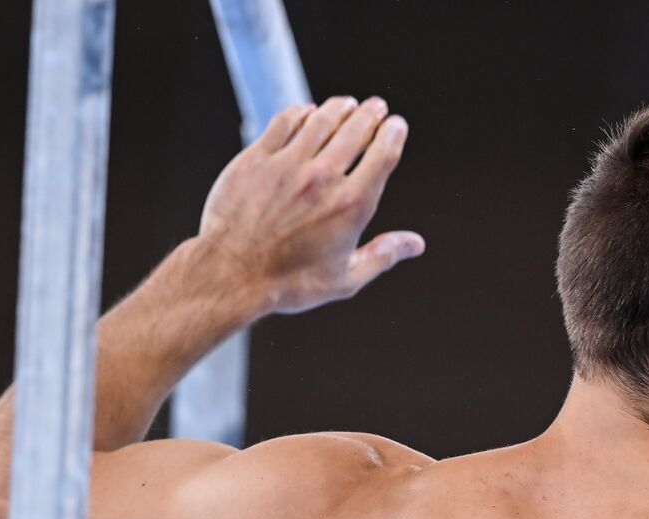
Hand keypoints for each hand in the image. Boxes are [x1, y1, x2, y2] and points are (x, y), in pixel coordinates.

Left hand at [197, 96, 423, 314]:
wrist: (232, 274)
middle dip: (371, 113)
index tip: (397, 125)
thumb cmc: (291, 283)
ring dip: (340, 108)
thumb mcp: (346, 279)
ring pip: (321, 120)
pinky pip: (284, 123)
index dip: (395, 133)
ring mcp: (288, 165)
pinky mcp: (257, 159)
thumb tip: (416, 244)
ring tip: (347, 104)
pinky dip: (301, 113)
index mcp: (351, 205)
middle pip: (356, 129)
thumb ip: (383, 255)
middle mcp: (323, 178)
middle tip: (377, 107)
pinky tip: (308, 112)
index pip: (383, 154)